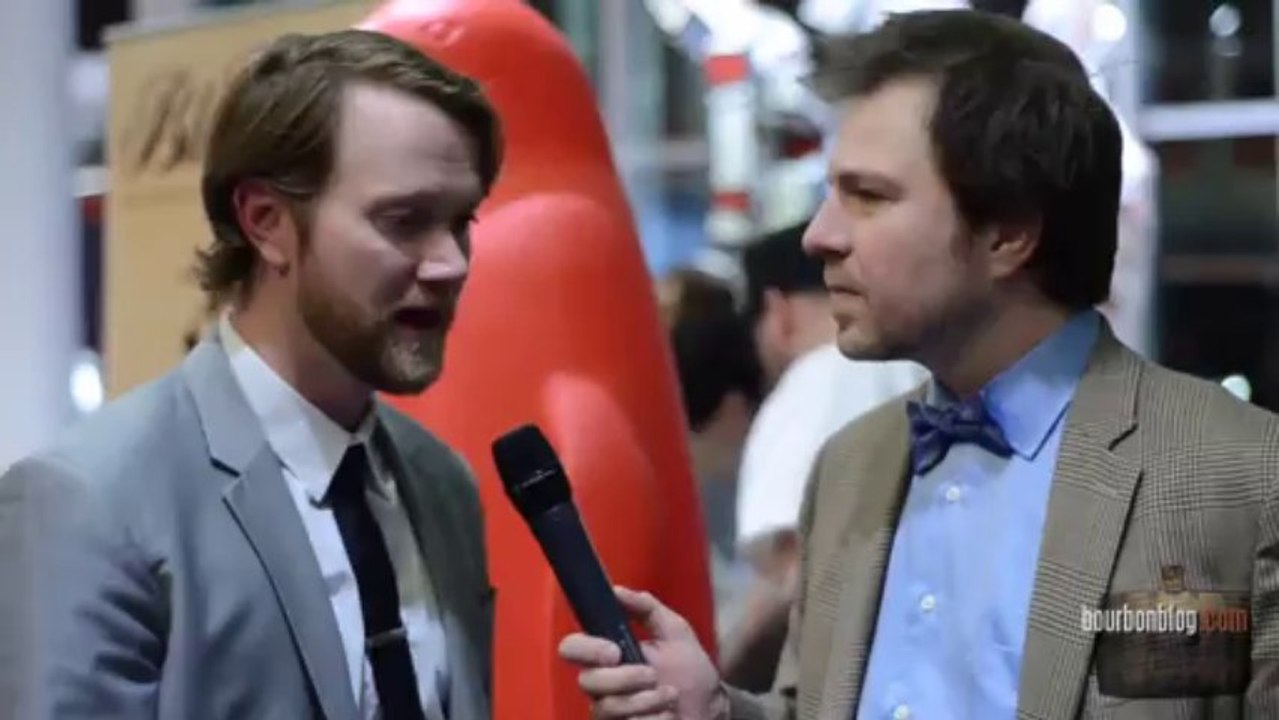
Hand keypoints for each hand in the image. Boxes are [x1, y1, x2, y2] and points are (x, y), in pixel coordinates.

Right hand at [558, 586, 727, 719]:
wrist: (711, 708)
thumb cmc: (690, 668)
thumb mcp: (673, 630)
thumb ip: (646, 608)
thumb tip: (616, 590)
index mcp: (607, 656)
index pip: (572, 648)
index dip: (587, 649)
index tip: (615, 651)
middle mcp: (601, 685)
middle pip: (587, 681)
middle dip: (624, 678)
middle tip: (653, 676)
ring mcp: (609, 713)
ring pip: (607, 708)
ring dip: (644, 701)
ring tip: (670, 696)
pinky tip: (668, 717)